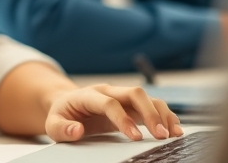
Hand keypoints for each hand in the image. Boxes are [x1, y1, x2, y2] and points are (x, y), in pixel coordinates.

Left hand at [44, 84, 182, 142]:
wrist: (67, 102)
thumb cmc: (62, 114)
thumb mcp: (53, 124)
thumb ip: (62, 129)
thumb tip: (77, 131)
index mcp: (89, 95)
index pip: (109, 103)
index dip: (123, 119)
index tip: (135, 138)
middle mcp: (109, 91)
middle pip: (134, 93)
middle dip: (150, 113)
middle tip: (161, 135)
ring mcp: (121, 96)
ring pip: (147, 97)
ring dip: (162, 113)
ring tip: (174, 134)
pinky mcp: (131, 104)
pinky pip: (152, 105)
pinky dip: (165, 115)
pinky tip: (174, 128)